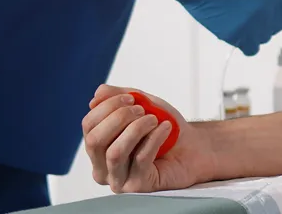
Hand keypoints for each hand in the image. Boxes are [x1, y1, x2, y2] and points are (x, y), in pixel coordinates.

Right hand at [82, 85, 214, 192]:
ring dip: (136, 129)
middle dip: (119, 118)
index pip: (88, 125)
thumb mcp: (141, 104)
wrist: (192, 146)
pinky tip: (165, 128)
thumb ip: (117, 97)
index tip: (130, 97)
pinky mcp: (137, 186)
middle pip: (95, 140)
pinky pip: (140, 159)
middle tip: (141, 109)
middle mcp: (103, 167)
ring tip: (154, 119)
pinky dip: (154, 138)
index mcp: (98, 148)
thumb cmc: (164, 127)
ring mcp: (118, 179)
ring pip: (115, 152)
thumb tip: (97, 95)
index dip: (107, 107)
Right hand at [133, 0, 281, 55]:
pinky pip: (250, 49)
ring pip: (262, 39)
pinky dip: (243, 43)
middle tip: (246, 19)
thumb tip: (269, 13)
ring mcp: (255, 24)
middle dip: (263, 25)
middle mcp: (269, 10)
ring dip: (252, 34)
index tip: (264, 17)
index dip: (273, 18)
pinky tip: (233, 33)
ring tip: (236, 23)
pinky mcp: (238, 36)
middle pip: (274, 29)